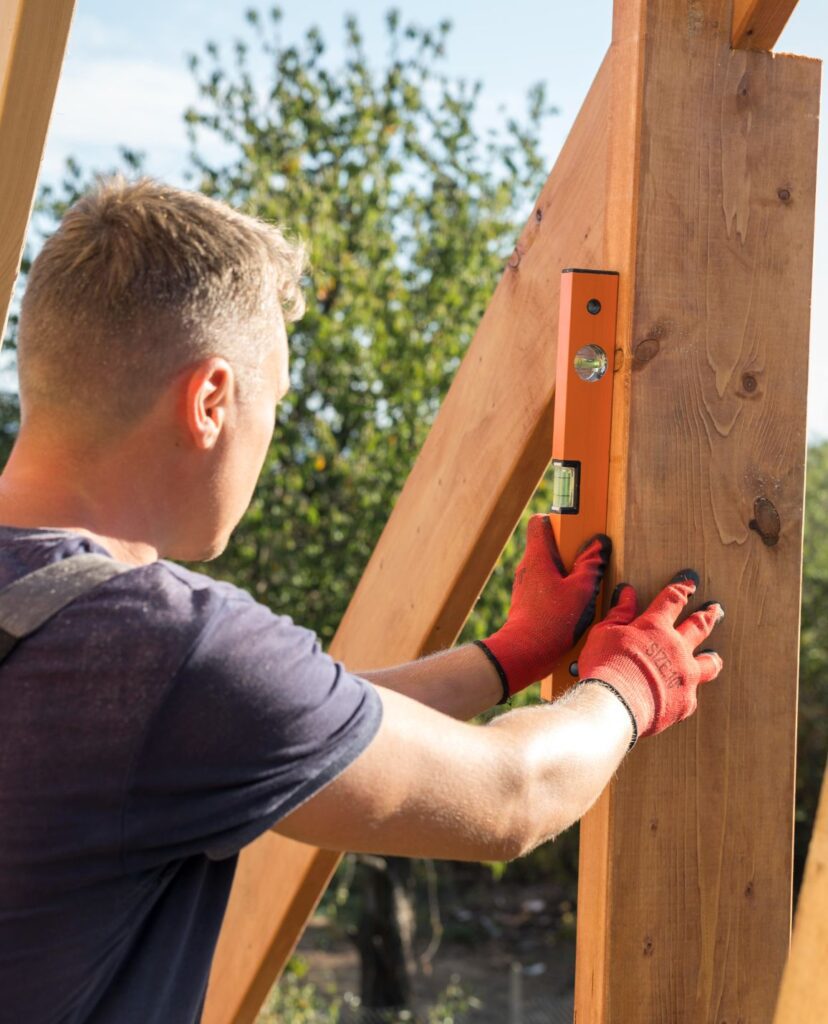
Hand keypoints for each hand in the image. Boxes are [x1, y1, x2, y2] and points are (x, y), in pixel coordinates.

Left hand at [476, 515, 610, 696]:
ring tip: (585, 588)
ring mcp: (524, 586)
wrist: (524, 653)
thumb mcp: (581, 591)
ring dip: (566, 574)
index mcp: (537, 557)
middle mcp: (527, 568)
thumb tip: (600, 544)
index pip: (539, 523)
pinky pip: (545, 588)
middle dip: (569, 552)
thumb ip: (591, 565)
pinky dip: (559, 592)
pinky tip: (574, 607)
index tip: (576, 528)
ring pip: (548, 570)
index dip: (557, 520)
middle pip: (548, 547)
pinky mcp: (526, 603)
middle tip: (588, 563)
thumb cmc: (551, 620)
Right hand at [577, 570, 723, 743]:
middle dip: (707, 616)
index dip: (682, 590)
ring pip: (708, 663)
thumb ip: (619, 614)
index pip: (672, 600)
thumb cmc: (604, 666)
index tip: (690, 584)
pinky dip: (686, 692)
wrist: (614, 704)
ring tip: (714, 656)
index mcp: (655, 627)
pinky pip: (691, 695)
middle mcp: (676, 648)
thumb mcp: (604, 633)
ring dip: (711, 657)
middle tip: (715, 610)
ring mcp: (685, 676)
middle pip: (698, 627)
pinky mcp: (685, 702)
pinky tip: (684, 695)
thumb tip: (627, 593)